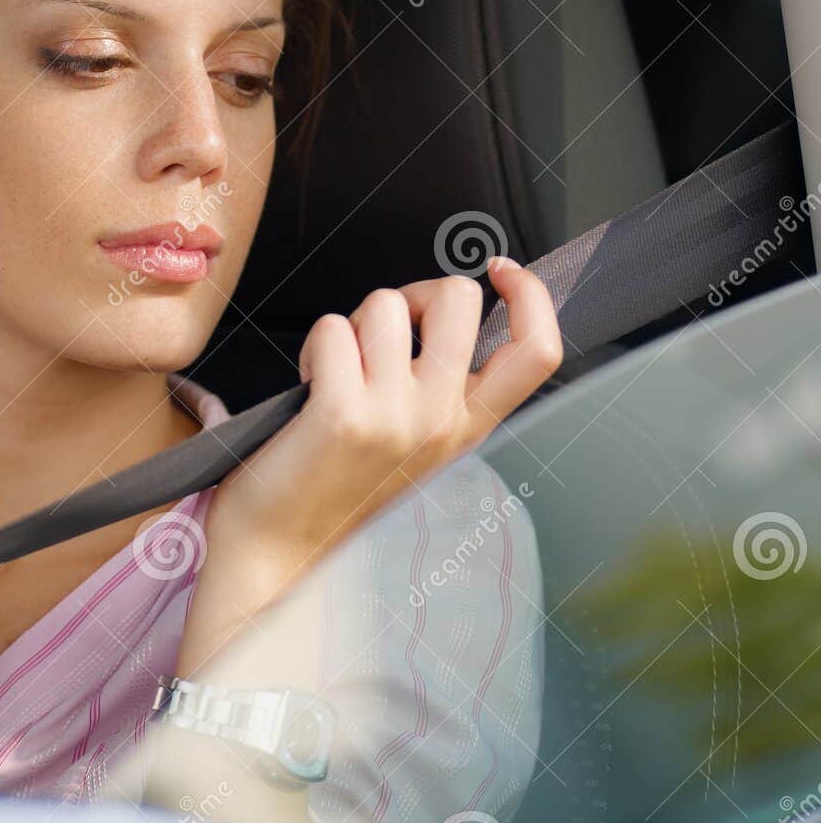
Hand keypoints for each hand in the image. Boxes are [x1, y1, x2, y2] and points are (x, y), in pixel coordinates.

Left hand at [182, 256, 558, 669]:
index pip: (540, 352)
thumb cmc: (335, 488)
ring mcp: (397, 417)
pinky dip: (315, 345)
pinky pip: (333, 328)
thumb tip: (437, 311)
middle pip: (459, 299)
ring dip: (352, 324)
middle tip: (382, 330)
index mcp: (470, 429)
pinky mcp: (343, 413)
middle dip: (413, 293)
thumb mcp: (415, 442)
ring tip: (335, 372)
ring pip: (386, 304)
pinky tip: (308, 387)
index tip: (501, 268)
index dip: (533, 295)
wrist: (282, 554)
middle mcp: (443, 422)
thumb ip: (440, 385)